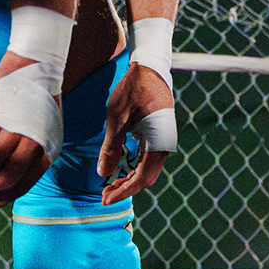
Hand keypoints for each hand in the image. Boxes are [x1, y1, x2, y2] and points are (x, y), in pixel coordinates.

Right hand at [0, 54, 54, 211]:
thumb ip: (27, 155)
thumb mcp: (43, 132)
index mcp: (47, 151)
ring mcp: (18, 128)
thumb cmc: (37, 102)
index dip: (0, 198)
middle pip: (7, 176)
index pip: (23, 184)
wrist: (39, 64)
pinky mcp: (1, 114)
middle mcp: (36, 142)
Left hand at [98, 62, 173, 203]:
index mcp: (158, 141)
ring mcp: (164, 140)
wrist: (150, 69)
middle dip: (126, 189)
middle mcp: (165, 144)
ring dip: (130, 180)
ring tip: (109, 185)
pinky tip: (120, 170)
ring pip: (148, 170)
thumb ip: (111, 147)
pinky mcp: (160, 136)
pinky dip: (134, 169)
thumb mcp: (117, 118)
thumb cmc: (133, 90)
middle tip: (103, 195)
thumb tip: (103, 173)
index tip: (104, 199)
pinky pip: (149, 160)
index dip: (123, 191)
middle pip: (147, 178)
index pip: (142, 177)